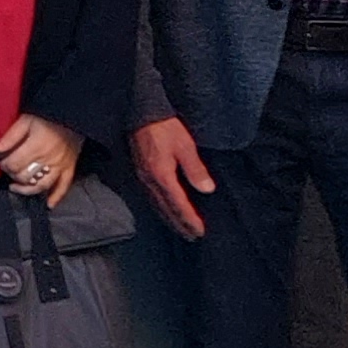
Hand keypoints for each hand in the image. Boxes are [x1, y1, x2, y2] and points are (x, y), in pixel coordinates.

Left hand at [0, 114, 82, 203]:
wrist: (73, 114)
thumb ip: (11, 136)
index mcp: (36, 146)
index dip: (4, 165)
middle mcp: (48, 159)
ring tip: (16, 187)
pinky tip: (48, 204)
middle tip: (8, 171)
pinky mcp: (69, 168)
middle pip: (25, 177)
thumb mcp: (26, 120)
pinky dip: (56, 197)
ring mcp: (60, 166)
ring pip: (41, 185)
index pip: (14, 164)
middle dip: (12, 175)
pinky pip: (64, 186)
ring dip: (27, 189)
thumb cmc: (48, 116)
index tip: (0, 161)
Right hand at [130, 115, 214, 237]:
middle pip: (165, 209)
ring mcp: (142, 177)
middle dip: (179, 224)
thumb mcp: (185, 146)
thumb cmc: (165, 126)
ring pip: (156, 205)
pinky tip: (164, 208)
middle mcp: (150, 181)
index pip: (178, 205)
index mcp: (162, 176)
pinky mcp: (140, 171)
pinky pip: (150, 197)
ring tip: (180, 227)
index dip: (189, 219)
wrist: (140, 111)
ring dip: (169, 218)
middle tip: (191, 236)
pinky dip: (160, 207)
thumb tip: (207, 190)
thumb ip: (195, 169)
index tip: (200, 232)